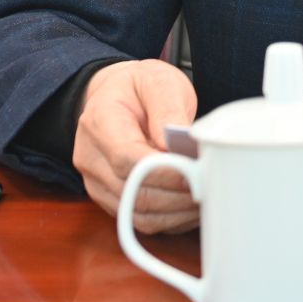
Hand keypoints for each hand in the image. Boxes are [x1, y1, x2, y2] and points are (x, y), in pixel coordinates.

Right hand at [73, 58, 199, 233]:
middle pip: (133, 192)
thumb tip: (177, 147)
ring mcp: (96, 183)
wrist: (115, 95)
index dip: (164, 172)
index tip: (197, 171)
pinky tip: (192, 207)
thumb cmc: (138, 88)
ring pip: (137, 213)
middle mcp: (90, 158)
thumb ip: (168, 110)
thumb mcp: (158, 81)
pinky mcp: (110, 199)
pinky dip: (170, 219)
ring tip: (207, 197)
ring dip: (176, 212)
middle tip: (212, 186)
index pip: (127, 159)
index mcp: (99, 122)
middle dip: (177, 195)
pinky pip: (139, 220)